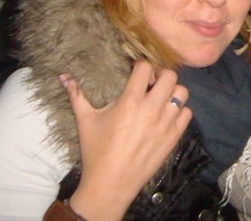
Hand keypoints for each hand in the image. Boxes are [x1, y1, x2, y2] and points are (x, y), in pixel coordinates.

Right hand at [64, 61, 190, 220]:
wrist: (110, 184)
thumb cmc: (96, 150)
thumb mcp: (84, 120)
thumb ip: (76, 94)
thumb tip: (63, 76)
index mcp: (130, 102)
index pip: (145, 68)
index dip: (140, 66)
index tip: (135, 72)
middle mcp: (152, 109)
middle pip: (169, 76)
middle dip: (160, 75)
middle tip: (150, 83)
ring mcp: (166, 124)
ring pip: (182, 93)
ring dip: (172, 92)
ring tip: (160, 98)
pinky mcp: (173, 137)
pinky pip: (187, 114)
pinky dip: (179, 111)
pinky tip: (167, 115)